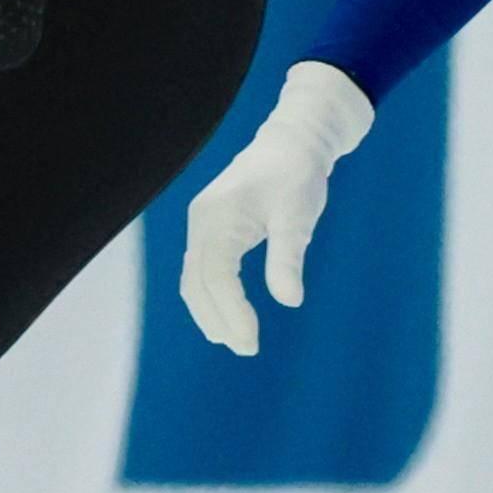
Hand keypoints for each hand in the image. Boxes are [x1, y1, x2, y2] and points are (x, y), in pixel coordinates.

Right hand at [179, 62, 375, 357]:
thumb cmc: (297, 176)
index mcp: (219, 219)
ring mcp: (201, 226)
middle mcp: (201, 224)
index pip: (216, 278)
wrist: (290, 143)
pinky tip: (227, 314)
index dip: (231, 312)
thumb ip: (288, 258)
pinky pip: (200, 271)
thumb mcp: (299, 217)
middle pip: (196, 284)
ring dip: (210, 313)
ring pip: (193, 280)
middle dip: (218, 320)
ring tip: (235, 340)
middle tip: (247, 349)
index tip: (252, 341)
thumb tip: (290, 301)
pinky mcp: (209, 229)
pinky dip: (210, 296)